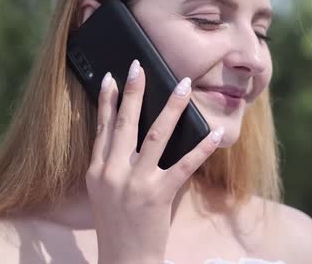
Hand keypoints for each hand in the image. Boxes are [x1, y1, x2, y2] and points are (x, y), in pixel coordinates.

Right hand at [86, 59, 223, 263]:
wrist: (124, 258)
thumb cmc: (117, 223)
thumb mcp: (104, 191)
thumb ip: (112, 163)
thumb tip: (131, 133)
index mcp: (97, 171)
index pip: (103, 128)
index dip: (108, 101)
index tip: (113, 78)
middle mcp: (113, 173)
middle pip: (125, 124)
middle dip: (133, 93)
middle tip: (140, 67)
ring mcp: (136, 183)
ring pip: (155, 136)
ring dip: (170, 108)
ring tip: (182, 86)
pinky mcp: (158, 195)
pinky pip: (184, 165)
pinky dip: (201, 147)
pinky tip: (215, 133)